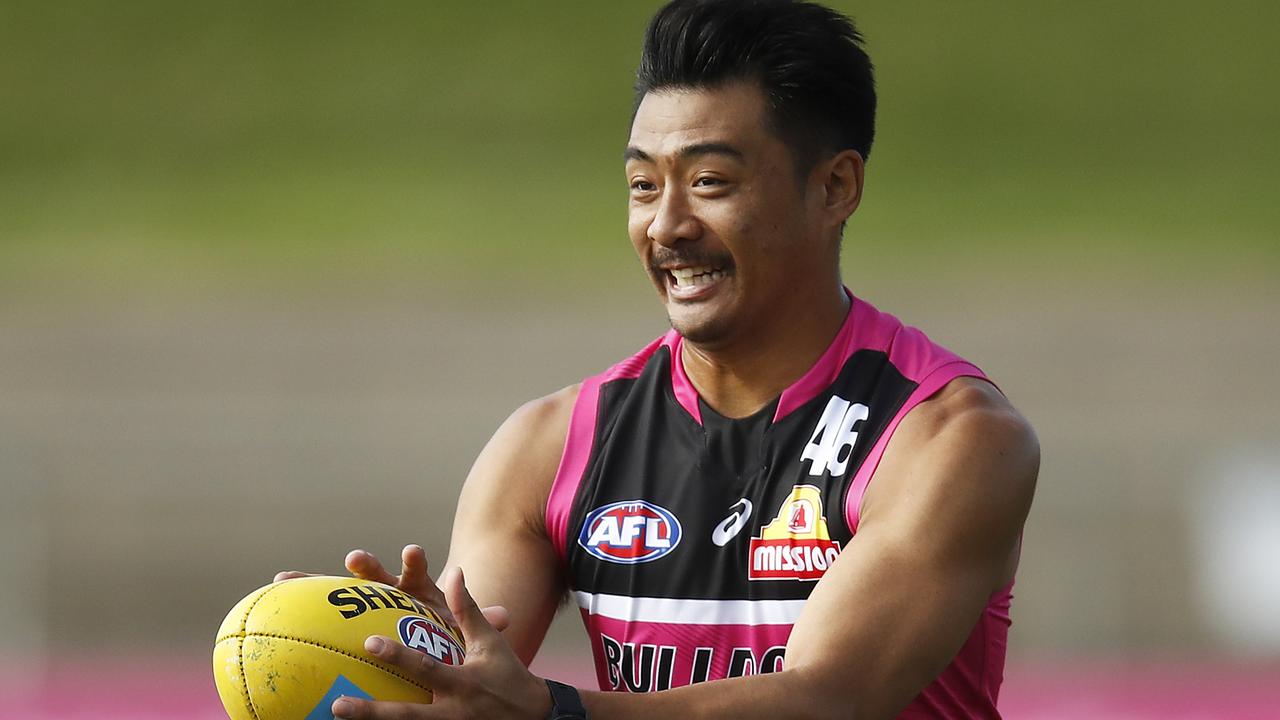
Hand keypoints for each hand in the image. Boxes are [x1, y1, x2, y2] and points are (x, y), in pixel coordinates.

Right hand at [273, 545, 510, 633]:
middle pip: (377, 575)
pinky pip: (319, 602)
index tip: (410, 549)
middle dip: (367, 565)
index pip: (417, 571)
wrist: (424, 629)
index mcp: (419, 589)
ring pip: (341, 587)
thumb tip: (508, 615)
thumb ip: (479, 619)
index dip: (414, 560)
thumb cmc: (443, 630)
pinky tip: (275, 586)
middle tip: (354, 558)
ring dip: (320, 581)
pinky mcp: (349, 611)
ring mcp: (366, 599)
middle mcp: (389, 588)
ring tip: (291, 577)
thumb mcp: (462, 626)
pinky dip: (299, 592)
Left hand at [331, 567, 551, 719]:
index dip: (398, 655)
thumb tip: (455, 571)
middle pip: (406, 716)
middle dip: (371, 713)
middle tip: (337, 705)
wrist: (531, 717)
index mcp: (463, 681)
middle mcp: (452, 711)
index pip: (426, 667)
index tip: (369, 643)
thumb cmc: (507, 674)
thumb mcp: (489, 642)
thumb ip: (468, 609)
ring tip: (337, 717)